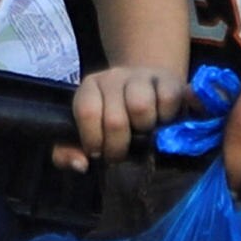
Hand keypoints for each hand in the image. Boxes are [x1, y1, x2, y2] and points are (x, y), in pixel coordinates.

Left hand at [71, 64, 185, 166]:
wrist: (150, 90)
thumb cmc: (115, 118)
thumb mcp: (88, 132)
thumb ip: (71, 151)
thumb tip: (81, 164)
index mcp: (90, 87)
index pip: (87, 112)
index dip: (94, 139)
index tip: (98, 153)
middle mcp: (114, 77)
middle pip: (115, 118)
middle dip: (118, 145)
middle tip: (122, 153)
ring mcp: (142, 76)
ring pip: (141, 107)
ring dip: (144, 129)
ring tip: (144, 133)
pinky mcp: (170, 79)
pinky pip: (168, 99)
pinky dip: (167, 117)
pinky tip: (163, 121)